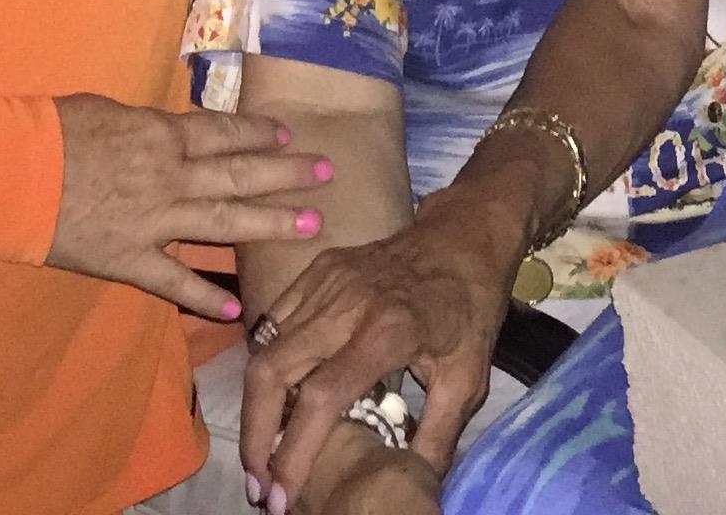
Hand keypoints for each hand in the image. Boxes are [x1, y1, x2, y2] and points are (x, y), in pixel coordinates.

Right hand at [43, 97, 331, 315]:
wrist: (13, 174)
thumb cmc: (52, 131)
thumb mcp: (106, 112)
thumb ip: (144, 127)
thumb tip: (165, 130)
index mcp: (163, 135)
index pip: (225, 132)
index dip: (260, 134)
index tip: (290, 135)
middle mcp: (171, 176)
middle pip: (241, 173)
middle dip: (287, 173)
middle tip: (327, 174)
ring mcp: (154, 222)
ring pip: (225, 223)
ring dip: (270, 225)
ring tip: (311, 226)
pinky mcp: (129, 260)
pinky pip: (173, 282)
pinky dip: (204, 297)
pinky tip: (234, 311)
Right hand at [241, 187, 521, 504]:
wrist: (463, 237)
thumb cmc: (470, 310)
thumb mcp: (468, 378)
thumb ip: (437, 436)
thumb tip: (412, 486)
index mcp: (389, 330)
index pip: (322, 396)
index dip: (293, 451)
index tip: (281, 497)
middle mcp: (347, 302)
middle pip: (273, 371)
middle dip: (255, 436)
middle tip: (259, 485)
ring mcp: (326, 281)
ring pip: (264, 349)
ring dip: (255, 408)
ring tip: (261, 454)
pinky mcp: (316, 270)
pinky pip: (272, 323)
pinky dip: (264, 367)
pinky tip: (274, 402)